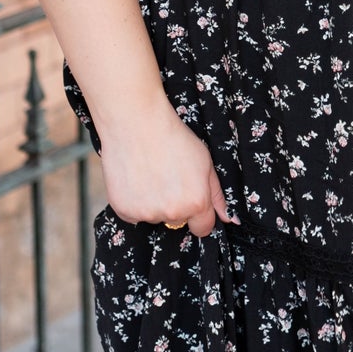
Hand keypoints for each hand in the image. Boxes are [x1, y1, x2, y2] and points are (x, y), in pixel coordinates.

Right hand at [97, 90, 236, 235]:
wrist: (136, 123)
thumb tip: (228, 217)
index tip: (192, 201)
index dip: (199, 216)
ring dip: (154, 203)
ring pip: (155, 217)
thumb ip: (217, 194)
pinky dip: (133, 202)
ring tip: (150, 174)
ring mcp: (146, 213)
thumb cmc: (172, 137)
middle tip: (168, 178)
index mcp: (196, 203)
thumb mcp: (205, 162)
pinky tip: (135, 179)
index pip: (203, 228)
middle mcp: (173, 212)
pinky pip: (133, 214)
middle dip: (176, 206)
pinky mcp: (123, 210)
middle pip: (178, 221)